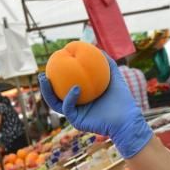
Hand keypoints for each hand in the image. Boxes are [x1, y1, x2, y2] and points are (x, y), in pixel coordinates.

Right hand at [38, 54, 152, 158]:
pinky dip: (70, 98)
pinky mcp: (77, 122)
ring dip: (47, 92)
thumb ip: (106, 63)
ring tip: (45, 79)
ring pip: (55, 103)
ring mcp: (75, 115)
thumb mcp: (114, 77)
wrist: (127, 119)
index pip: (64, 86)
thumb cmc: (122, 100)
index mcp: (81, 97)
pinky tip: (75, 88)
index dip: (56, 76)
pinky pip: (68, 108)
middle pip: (55, 95)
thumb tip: (96, 47)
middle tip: (41, 74)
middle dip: (45, 86)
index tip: (52, 64)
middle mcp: (76, 106)